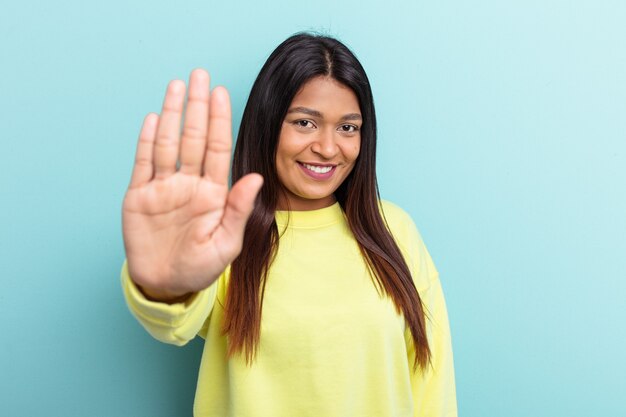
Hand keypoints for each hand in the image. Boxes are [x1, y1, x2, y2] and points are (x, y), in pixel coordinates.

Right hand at [122, 69, 262, 301]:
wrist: (166, 285)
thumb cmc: (200, 267)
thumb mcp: (226, 243)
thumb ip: (238, 210)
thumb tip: (256, 178)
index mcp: (213, 192)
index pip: (217, 148)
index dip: (218, 120)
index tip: (222, 93)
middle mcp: (189, 183)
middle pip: (193, 137)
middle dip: (197, 106)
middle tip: (200, 75)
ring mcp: (163, 187)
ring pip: (168, 143)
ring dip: (172, 114)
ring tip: (177, 86)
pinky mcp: (139, 196)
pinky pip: (143, 163)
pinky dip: (147, 141)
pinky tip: (153, 118)